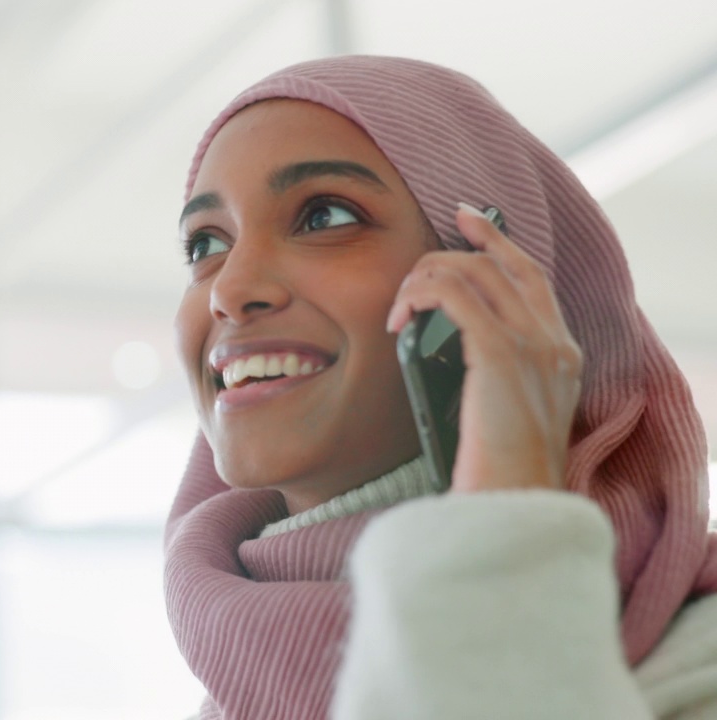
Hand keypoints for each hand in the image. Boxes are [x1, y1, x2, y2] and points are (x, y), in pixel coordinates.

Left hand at [386, 203, 582, 492]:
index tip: (468, 219)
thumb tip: (447, 348)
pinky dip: (421, 294)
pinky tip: (400, 317)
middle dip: (455, 248)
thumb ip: (493, 376)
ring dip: (425, 277)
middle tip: (417, 257)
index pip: (532, 276)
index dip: (499, 241)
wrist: (514, 507)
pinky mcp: (501, 355)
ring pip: (474, 272)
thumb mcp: (505, 415)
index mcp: (562, 354)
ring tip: (399, 307)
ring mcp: (533, 345)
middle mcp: (554, 342)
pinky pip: (456, 295)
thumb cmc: (499, 474)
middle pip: (503, 263)